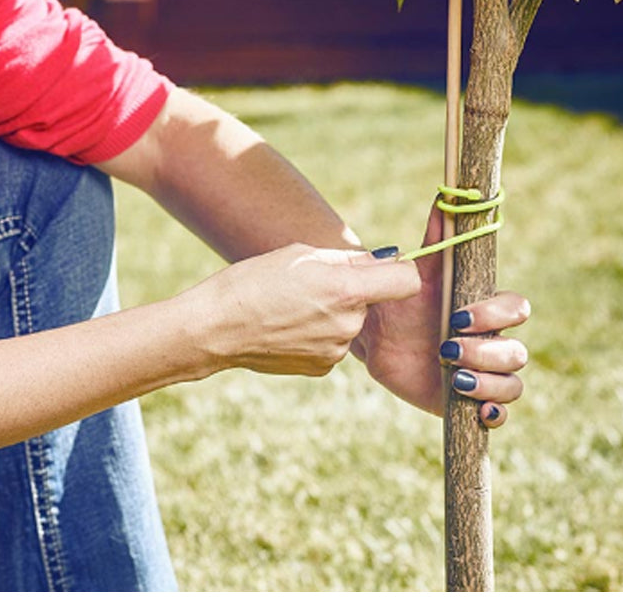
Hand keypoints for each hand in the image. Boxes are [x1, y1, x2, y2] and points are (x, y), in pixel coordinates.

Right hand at [189, 243, 420, 376]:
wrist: (216, 328)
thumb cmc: (255, 281)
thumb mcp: (302, 255)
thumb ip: (349, 260)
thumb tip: (382, 260)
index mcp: (346, 290)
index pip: (407, 281)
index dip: (399, 271)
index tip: (385, 267)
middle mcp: (348, 323)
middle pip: (374, 301)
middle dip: (354, 290)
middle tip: (315, 284)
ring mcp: (336, 350)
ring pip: (352, 321)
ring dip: (335, 312)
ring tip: (295, 306)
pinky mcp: (323, 368)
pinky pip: (335, 342)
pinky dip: (321, 333)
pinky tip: (290, 326)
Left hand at [352, 204, 529, 426]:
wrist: (379, 337)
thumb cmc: (403, 300)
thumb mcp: (418, 270)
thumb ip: (436, 236)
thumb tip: (446, 194)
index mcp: (487, 308)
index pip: (517, 309)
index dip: (495, 315)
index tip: (458, 315)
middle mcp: (493, 341)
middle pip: (518, 352)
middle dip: (486, 352)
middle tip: (446, 349)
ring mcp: (485, 373)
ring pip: (514, 384)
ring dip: (489, 383)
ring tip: (454, 377)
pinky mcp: (471, 401)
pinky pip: (501, 414)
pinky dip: (495, 414)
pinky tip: (476, 409)